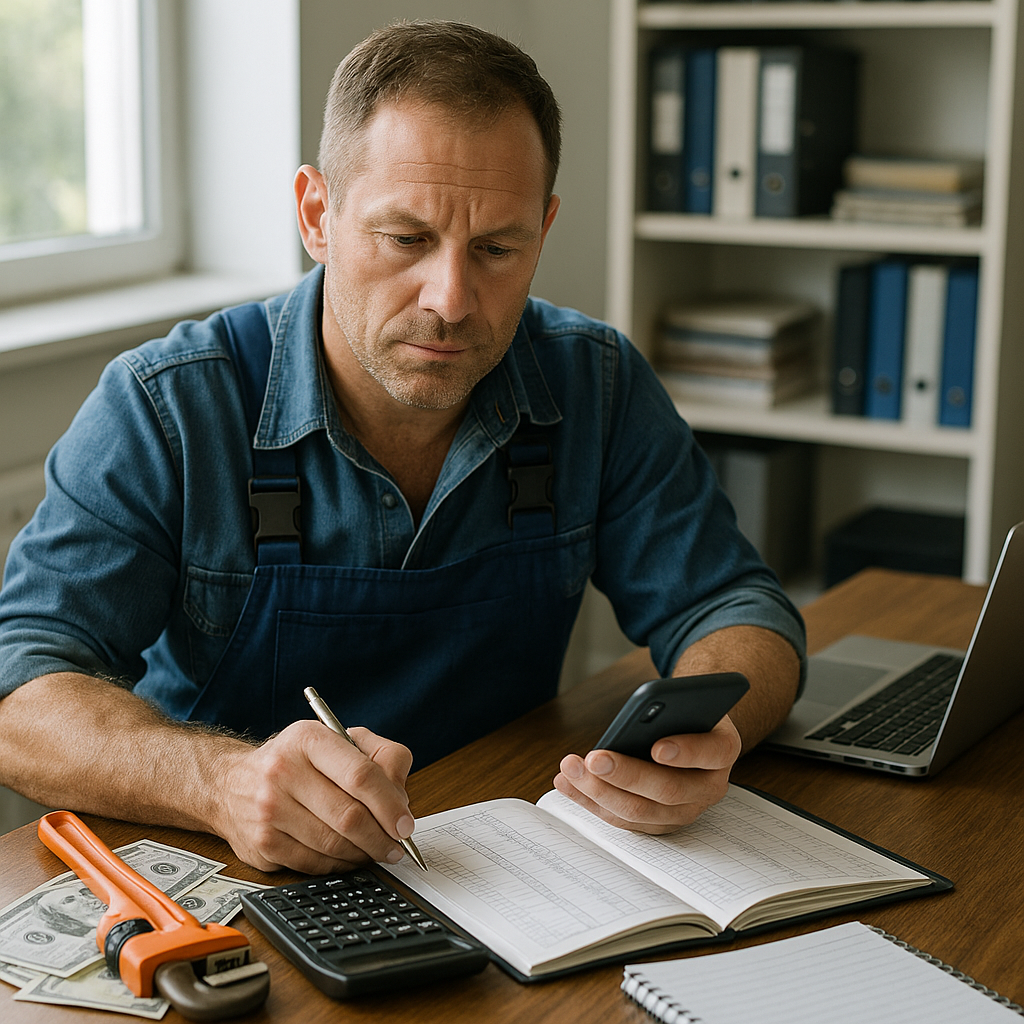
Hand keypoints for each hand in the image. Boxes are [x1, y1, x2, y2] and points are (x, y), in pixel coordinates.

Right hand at [215, 720, 414, 872]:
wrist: (230, 784)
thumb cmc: (297, 762)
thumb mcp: (339, 741)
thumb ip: (381, 758)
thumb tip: (401, 801)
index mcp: (308, 739)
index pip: (360, 775)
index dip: (390, 804)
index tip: (405, 824)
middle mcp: (283, 771)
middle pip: (349, 816)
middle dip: (382, 837)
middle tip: (397, 845)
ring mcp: (269, 810)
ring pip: (334, 845)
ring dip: (364, 853)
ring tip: (376, 850)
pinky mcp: (262, 844)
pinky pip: (315, 864)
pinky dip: (340, 864)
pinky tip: (348, 856)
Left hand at [552, 715, 741, 832]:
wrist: (689, 733)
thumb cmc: (683, 714)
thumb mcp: (687, 702)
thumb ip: (672, 706)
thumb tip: (641, 712)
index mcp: (722, 750)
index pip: (713, 752)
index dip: (687, 752)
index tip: (657, 747)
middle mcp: (708, 787)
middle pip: (668, 790)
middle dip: (626, 775)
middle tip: (594, 759)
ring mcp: (684, 811)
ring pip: (640, 811)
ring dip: (599, 791)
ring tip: (570, 769)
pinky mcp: (657, 823)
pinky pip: (622, 819)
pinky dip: (590, 800)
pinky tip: (567, 782)